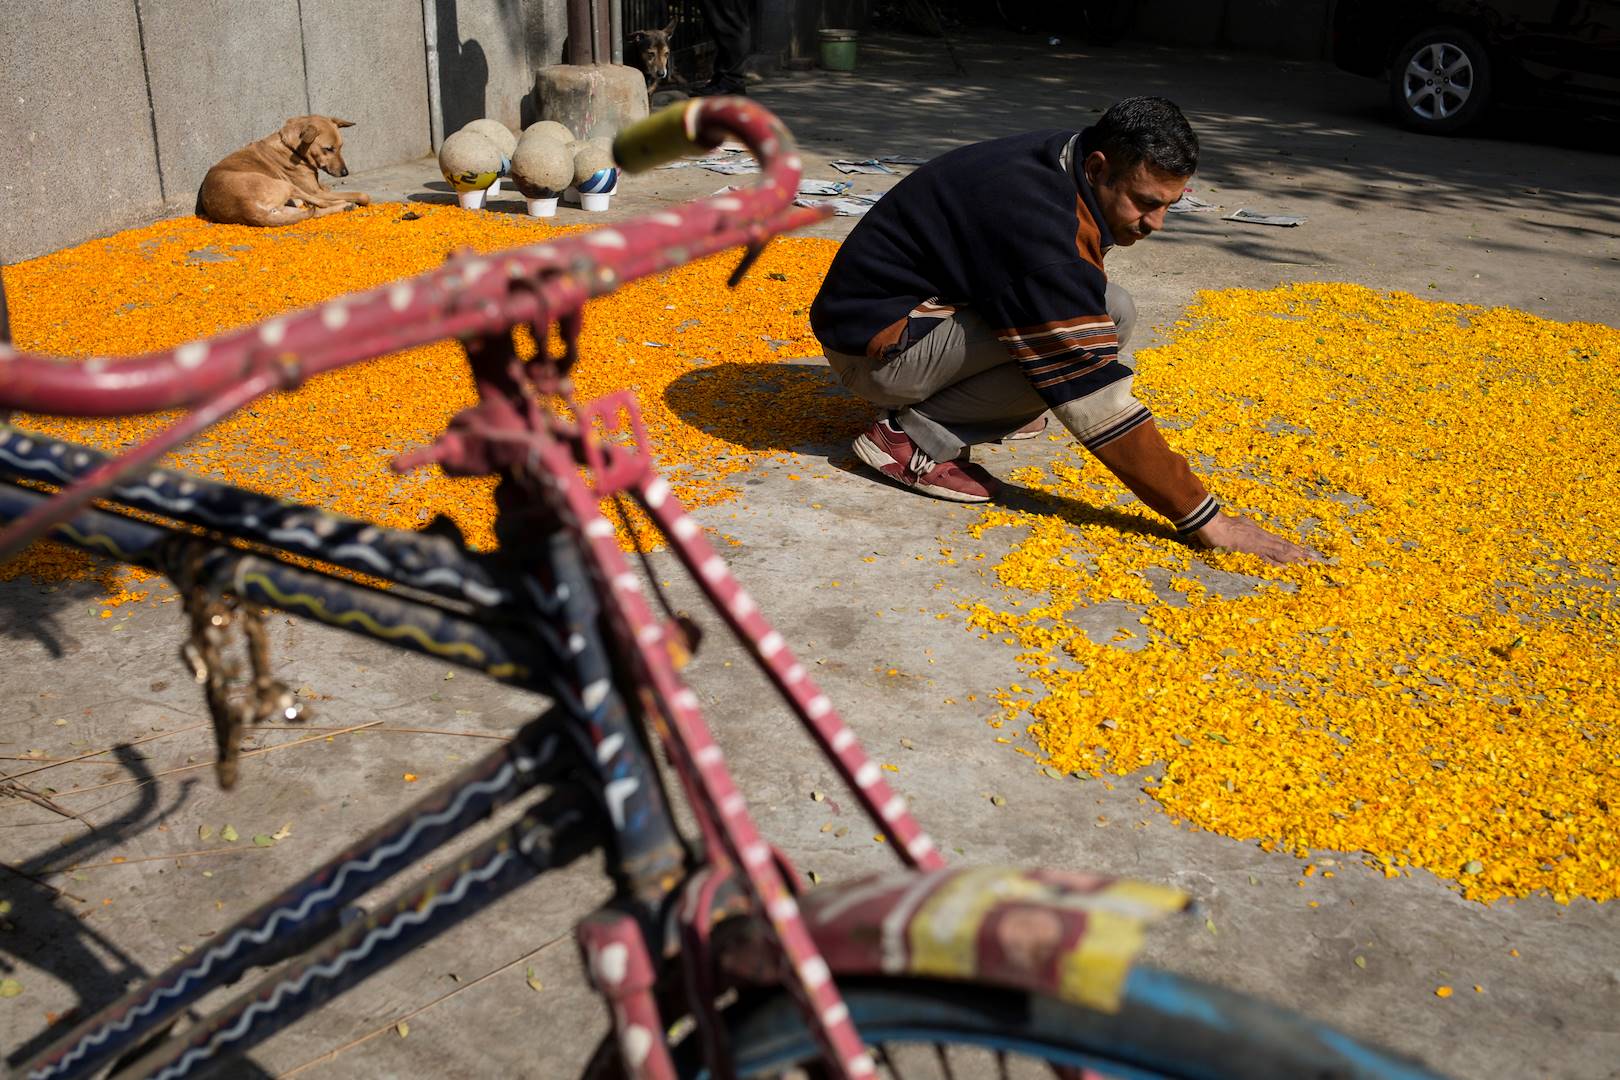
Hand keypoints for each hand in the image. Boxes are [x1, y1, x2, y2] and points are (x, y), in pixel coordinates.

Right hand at [1193, 512, 1321, 565]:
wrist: (1215, 524)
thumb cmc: (1224, 524)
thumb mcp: (1240, 523)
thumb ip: (1246, 526)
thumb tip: (1247, 526)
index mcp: (1260, 533)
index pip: (1280, 541)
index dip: (1293, 547)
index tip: (1305, 552)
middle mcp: (1263, 538)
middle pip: (1285, 547)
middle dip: (1300, 554)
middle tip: (1315, 559)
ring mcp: (1258, 545)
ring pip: (1280, 552)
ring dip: (1295, 558)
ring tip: (1308, 564)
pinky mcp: (1251, 551)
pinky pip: (1267, 559)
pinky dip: (1277, 564)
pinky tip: (1287, 568)